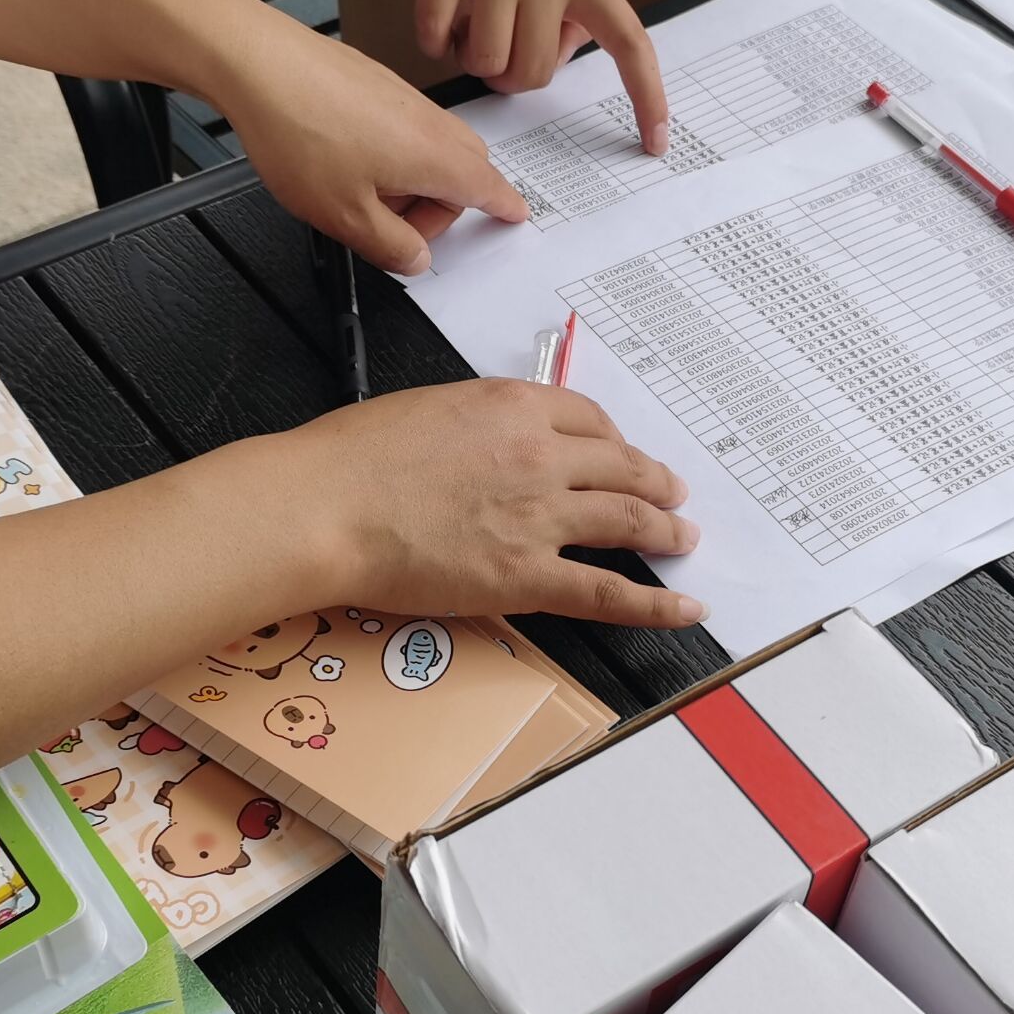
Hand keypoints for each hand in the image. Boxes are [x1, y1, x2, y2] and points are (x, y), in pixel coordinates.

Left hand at [204, 0, 529, 274]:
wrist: (256, 62)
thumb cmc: (298, 131)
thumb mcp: (344, 217)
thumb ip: (390, 247)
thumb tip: (416, 259)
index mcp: (435, 157)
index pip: (488, 188)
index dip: (504, 207)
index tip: (514, 215)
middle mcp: (429, 122)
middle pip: (465, 168)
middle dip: (445, 204)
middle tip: (403, 229)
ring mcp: (403, 97)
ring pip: (431, 146)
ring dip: (413, 180)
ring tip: (362, 195)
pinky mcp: (375, 83)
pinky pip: (404, 125)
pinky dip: (393, 152)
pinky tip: (346, 161)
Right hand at [272, 378, 705, 626]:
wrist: (326, 506)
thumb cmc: (353, 457)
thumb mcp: (428, 409)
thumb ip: (476, 424)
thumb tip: (491, 445)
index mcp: (513, 406)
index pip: (588, 417)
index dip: (614, 439)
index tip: (620, 452)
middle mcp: (541, 455)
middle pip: (621, 465)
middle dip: (654, 481)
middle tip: (674, 494)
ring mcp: (541, 518)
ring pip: (628, 520)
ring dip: (666, 530)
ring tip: (683, 538)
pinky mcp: (528, 577)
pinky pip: (609, 593)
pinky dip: (656, 603)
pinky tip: (687, 607)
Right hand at [419, 0, 669, 153]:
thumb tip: (557, 47)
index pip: (629, 43)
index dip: (647, 98)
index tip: (656, 143)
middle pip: (535, 72)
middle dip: (514, 76)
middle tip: (502, 51)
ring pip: (486, 61)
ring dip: (474, 60)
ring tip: (470, 27)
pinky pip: (434, 34)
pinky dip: (435, 41)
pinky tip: (441, 17)